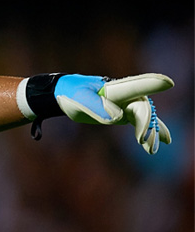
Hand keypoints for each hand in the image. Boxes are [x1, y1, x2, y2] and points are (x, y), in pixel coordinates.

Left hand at [55, 73, 173, 153]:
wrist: (64, 94)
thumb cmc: (72, 94)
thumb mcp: (80, 99)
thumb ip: (98, 107)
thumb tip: (118, 117)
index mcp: (114, 87)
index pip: (135, 86)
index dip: (152, 84)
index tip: (167, 83)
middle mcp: (125, 94)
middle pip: (142, 107)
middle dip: (146, 123)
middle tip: (143, 140)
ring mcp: (126, 103)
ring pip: (144, 116)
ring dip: (150, 131)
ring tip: (152, 148)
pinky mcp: (124, 113)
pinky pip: (140, 122)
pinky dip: (150, 131)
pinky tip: (164, 140)